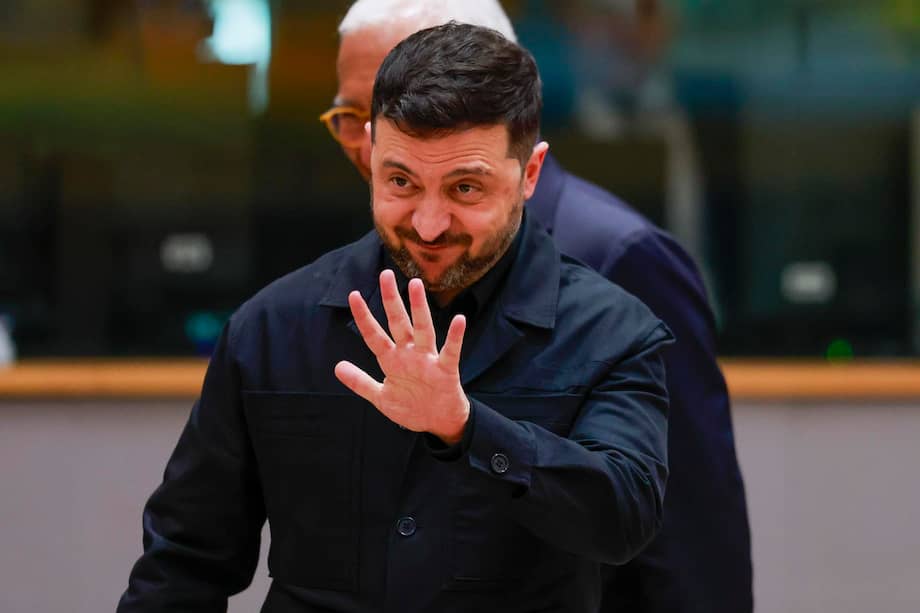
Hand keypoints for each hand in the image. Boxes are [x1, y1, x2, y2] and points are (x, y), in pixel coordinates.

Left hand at [334, 270, 469, 443]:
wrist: (438, 423)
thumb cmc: (411, 407)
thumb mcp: (381, 397)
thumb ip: (360, 382)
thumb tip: (337, 366)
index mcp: (392, 360)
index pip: (374, 335)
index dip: (364, 317)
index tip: (353, 295)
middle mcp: (409, 354)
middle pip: (398, 323)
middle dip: (391, 300)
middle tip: (385, 274)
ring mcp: (427, 360)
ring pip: (422, 330)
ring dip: (419, 309)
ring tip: (415, 287)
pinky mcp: (445, 370)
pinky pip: (451, 351)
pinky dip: (455, 336)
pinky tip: (459, 320)